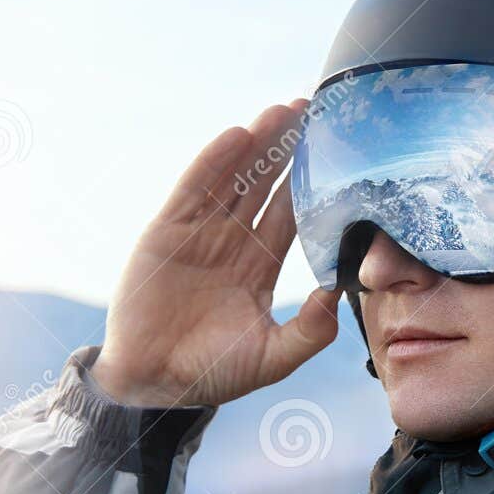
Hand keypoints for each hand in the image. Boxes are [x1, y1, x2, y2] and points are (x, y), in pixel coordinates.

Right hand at [92, 100, 340, 407]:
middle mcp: (232, 242)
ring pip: (233, 178)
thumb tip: (340, 293)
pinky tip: (237, 137)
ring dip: (257, 144)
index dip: (310, 183)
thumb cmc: (213, 374)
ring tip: (282, 111)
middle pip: (265, 184)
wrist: (153, 383)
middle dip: (287, 149)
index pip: (291, 213)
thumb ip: (310, 331)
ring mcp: (200, 233)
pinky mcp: (168, 230)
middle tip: (313, 110)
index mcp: (260, 265)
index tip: (335, 152)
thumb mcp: (272, 358)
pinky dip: (214, 162)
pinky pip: (194, 189)